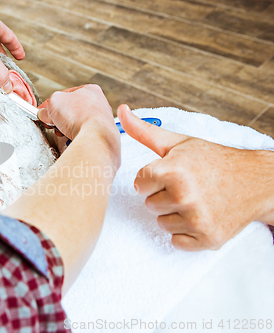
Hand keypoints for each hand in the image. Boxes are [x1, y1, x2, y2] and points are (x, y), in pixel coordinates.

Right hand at [37, 85, 118, 144]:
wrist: (94, 137)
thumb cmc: (80, 116)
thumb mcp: (54, 102)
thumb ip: (47, 105)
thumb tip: (44, 113)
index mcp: (90, 90)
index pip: (65, 95)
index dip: (51, 103)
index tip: (43, 111)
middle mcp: (99, 104)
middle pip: (71, 110)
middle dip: (59, 117)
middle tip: (52, 122)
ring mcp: (101, 120)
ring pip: (76, 123)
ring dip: (66, 128)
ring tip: (61, 131)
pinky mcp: (100, 135)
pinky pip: (82, 134)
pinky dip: (74, 136)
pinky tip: (70, 137)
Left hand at [118, 104, 273, 250]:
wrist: (256, 182)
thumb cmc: (213, 160)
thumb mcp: (178, 142)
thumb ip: (144, 131)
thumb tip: (121, 111)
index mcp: (173, 171)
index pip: (139, 184)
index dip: (152, 178)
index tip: (169, 174)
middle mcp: (185, 196)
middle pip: (149, 205)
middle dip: (163, 196)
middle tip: (186, 187)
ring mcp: (197, 220)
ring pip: (162, 223)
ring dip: (174, 214)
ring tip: (195, 200)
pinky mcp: (207, 239)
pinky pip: (177, 241)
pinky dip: (186, 232)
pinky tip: (200, 216)